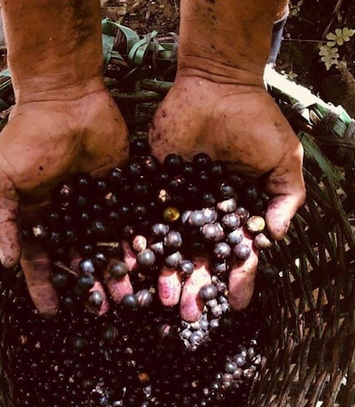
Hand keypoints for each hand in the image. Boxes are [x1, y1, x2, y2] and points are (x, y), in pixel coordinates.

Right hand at [0, 82, 128, 316]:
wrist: (67, 100)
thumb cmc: (28, 139)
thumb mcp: (0, 179)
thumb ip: (0, 220)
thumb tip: (7, 263)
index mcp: (36, 218)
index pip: (39, 260)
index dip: (44, 286)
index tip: (51, 311)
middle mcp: (66, 218)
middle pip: (77, 258)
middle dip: (88, 284)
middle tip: (102, 309)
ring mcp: (95, 206)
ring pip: (106, 246)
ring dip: (116, 270)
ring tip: (130, 295)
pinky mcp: (120, 192)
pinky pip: (128, 222)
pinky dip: (135, 242)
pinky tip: (146, 262)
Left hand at [149, 75, 304, 319]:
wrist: (215, 86)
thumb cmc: (255, 121)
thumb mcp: (282, 159)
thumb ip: (284, 198)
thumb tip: (274, 238)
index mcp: (233, 215)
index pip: (235, 255)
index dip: (236, 280)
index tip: (234, 306)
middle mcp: (203, 216)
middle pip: (197, 258)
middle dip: (194, 286)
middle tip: (187, 314)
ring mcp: (176, 204)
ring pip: (167, 247)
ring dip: (162, 275)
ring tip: (156, 301)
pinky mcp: (151, 189)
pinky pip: (141, 219)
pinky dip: (134, 242)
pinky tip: (128, 266)